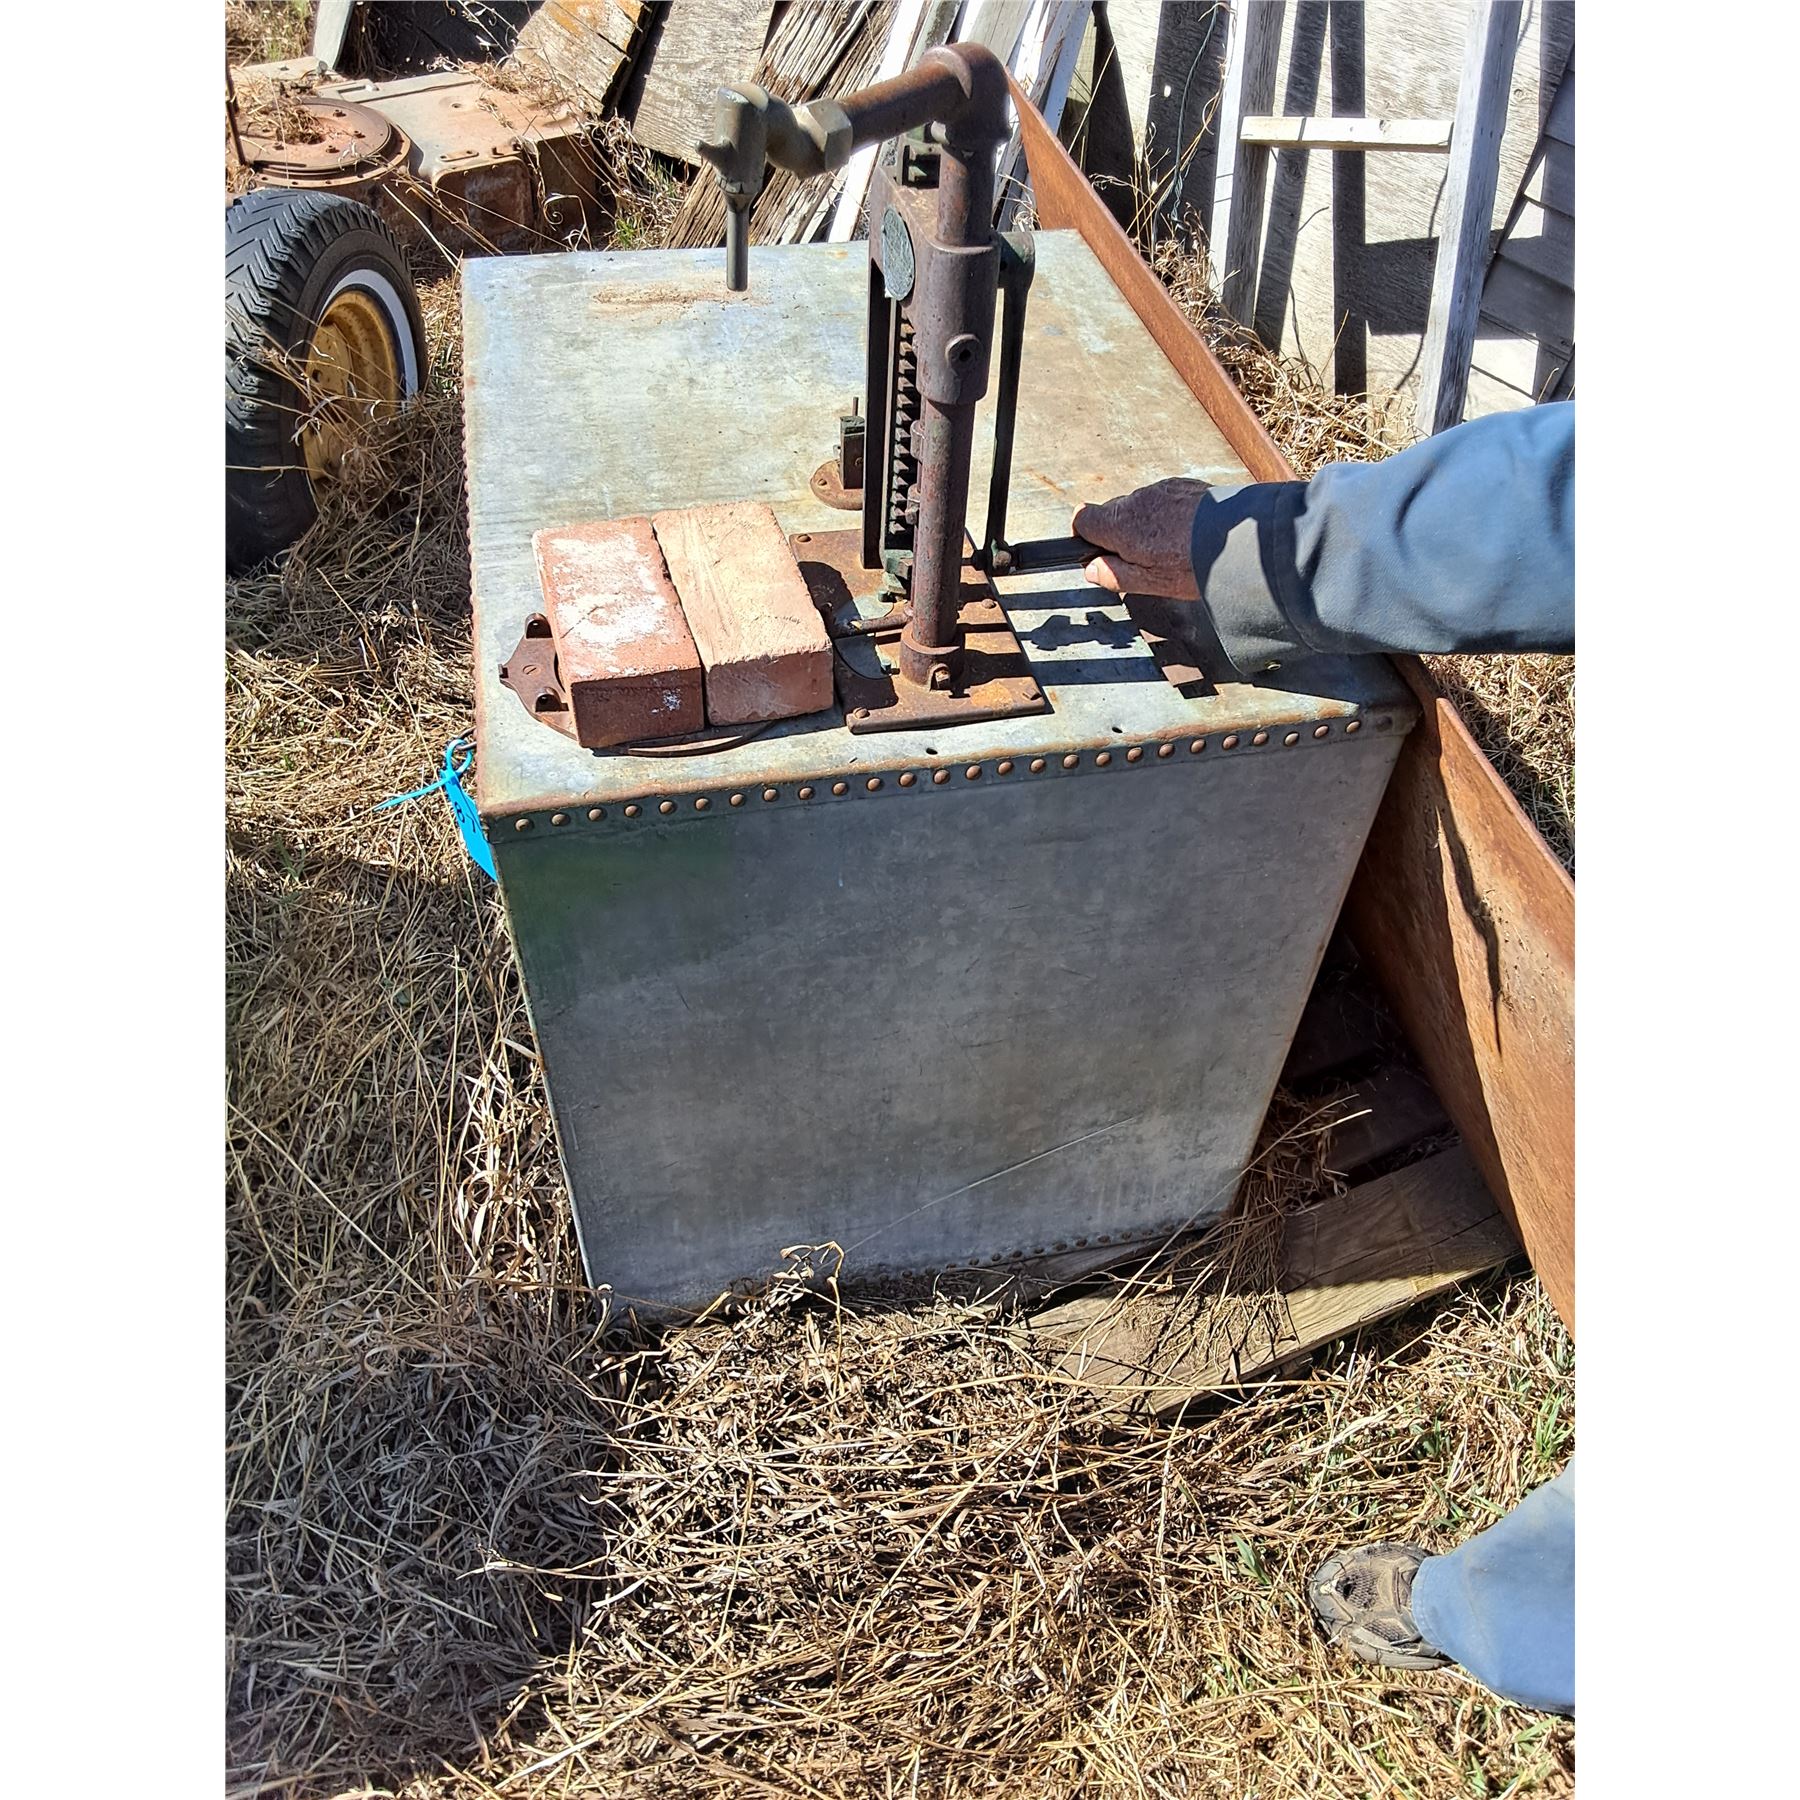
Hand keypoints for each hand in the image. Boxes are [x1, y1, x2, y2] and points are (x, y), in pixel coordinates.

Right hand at [1071, 478, 1208, 600]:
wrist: (1239, 539)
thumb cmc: (1194, 564)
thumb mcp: (1149, 583)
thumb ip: (1115, 575)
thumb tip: (1092, 570)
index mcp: (1121, 525)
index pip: (1083, 519)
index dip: (1086, 536)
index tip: (1097, 551)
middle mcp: (1136, 501)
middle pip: (1111, 513)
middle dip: (1118, 533)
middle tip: (1140, 558)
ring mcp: (1159, 489)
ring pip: (1138, 506)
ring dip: (1144, 523)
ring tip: (1169, 547)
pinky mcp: (1182, 485)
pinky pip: (1162, 499)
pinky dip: (1165, 514)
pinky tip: (1184, 533)